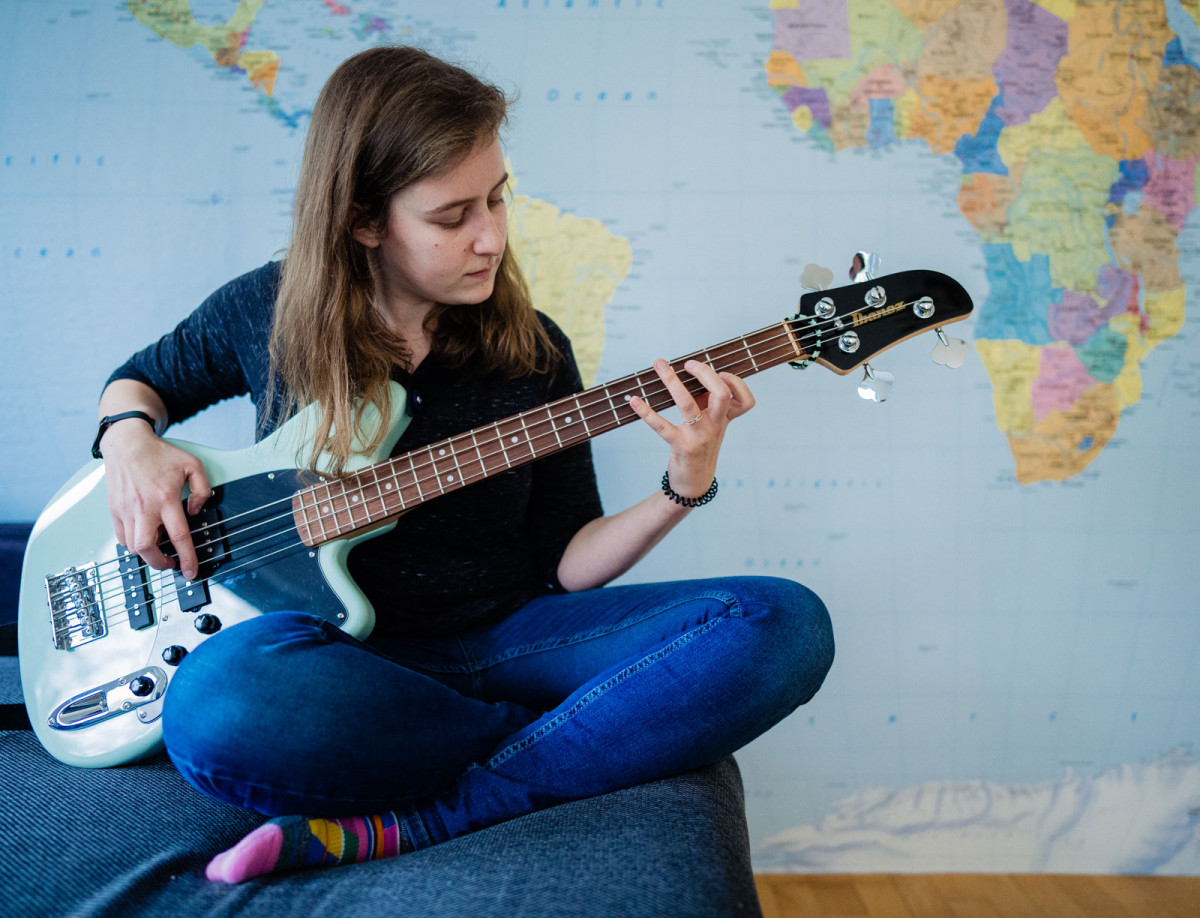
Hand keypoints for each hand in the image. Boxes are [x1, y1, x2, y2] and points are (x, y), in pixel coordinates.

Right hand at [101, 420, 212, 579]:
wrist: (127, 443)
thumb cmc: (160, 454)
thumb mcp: (193, 465)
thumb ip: (202, 489)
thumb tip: (194, 511)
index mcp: (165, 498)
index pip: (178, 536)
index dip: (187, 558)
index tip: (191, 572)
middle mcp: (143, 508)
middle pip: (146, 548)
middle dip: (160, 563)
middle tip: (171, 563)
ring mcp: (125, 510)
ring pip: (132, 545)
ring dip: (147, 553)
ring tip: (160, 549)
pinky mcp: (114, 510)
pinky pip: (121, 537)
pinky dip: (132, 543)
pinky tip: (144, 537)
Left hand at [628, 358, 754, 499]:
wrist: (694, 482)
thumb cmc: (701, 448)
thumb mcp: (712, 426)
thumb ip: (708, 403)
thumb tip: (695, 373)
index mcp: (725, 419)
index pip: (746, 400)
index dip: (735, 382)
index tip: (718, 374)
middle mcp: (715, 426)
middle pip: (721, 393)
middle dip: (704, 372)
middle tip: (688, 364)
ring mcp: (698, 436)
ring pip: (688, 403)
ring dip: (671, 380)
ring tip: (659, 364)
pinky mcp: (680, 446)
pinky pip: (661, 425)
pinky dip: (645, 411)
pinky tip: (634, 400)